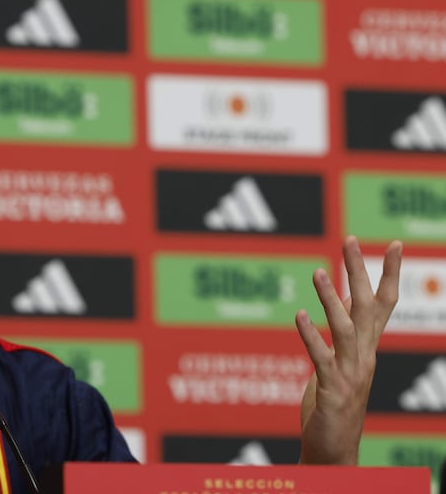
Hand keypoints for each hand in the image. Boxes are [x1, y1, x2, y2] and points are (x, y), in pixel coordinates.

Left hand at [295, 235, 401, 464]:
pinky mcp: (333, 390)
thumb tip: (334, 308)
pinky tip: (299, 316)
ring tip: (317, 271)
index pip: (383, 305)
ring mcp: (351, 374)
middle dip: (359, 272)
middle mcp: (364, 357)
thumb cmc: (333, 406)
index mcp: (367, 348)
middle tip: (350, 240)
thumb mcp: (339, 364)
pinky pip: (322, 359)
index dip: (389, 274)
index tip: (393, 244)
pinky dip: (311, 336)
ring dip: (331, 300)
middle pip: (366, 307)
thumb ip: (340, 338)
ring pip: (345, 329)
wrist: (334, 452)